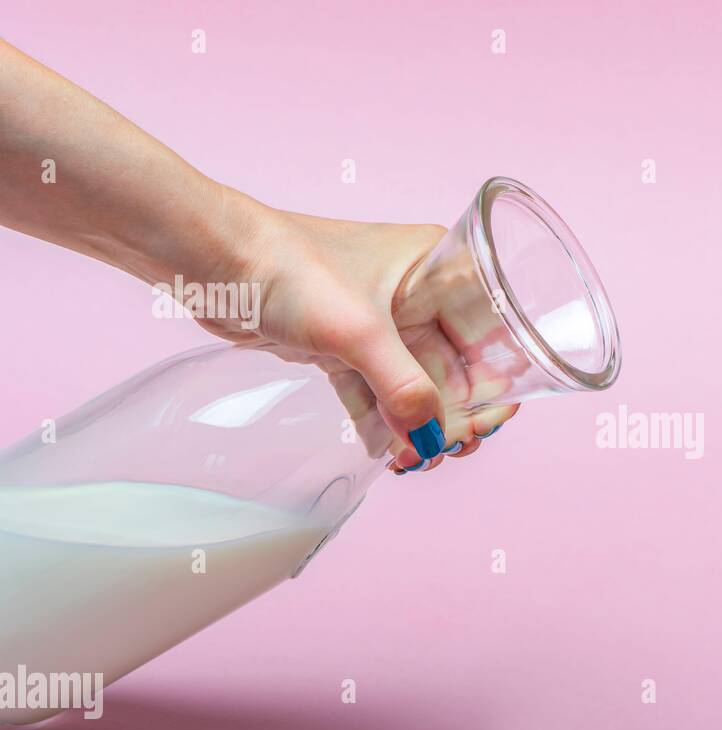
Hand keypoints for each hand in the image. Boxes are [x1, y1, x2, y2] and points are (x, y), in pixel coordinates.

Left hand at [195, 195, 518, 472]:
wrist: (212, 261)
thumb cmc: (291, 267)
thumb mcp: (360, 332)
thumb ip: (404, 388)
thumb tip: (432, 441)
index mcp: (440, 269)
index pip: (489, 336)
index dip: (495, 384)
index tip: (486, 426)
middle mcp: (418, 293)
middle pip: (457, 366)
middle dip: (458, 413)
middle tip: (450, 451)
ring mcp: (380, 322)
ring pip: (417, 383)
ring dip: (420, 424)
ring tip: (418, 461)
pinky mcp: (343, 345)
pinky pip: (377, 392)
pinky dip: (384, 423)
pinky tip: (389, 455)